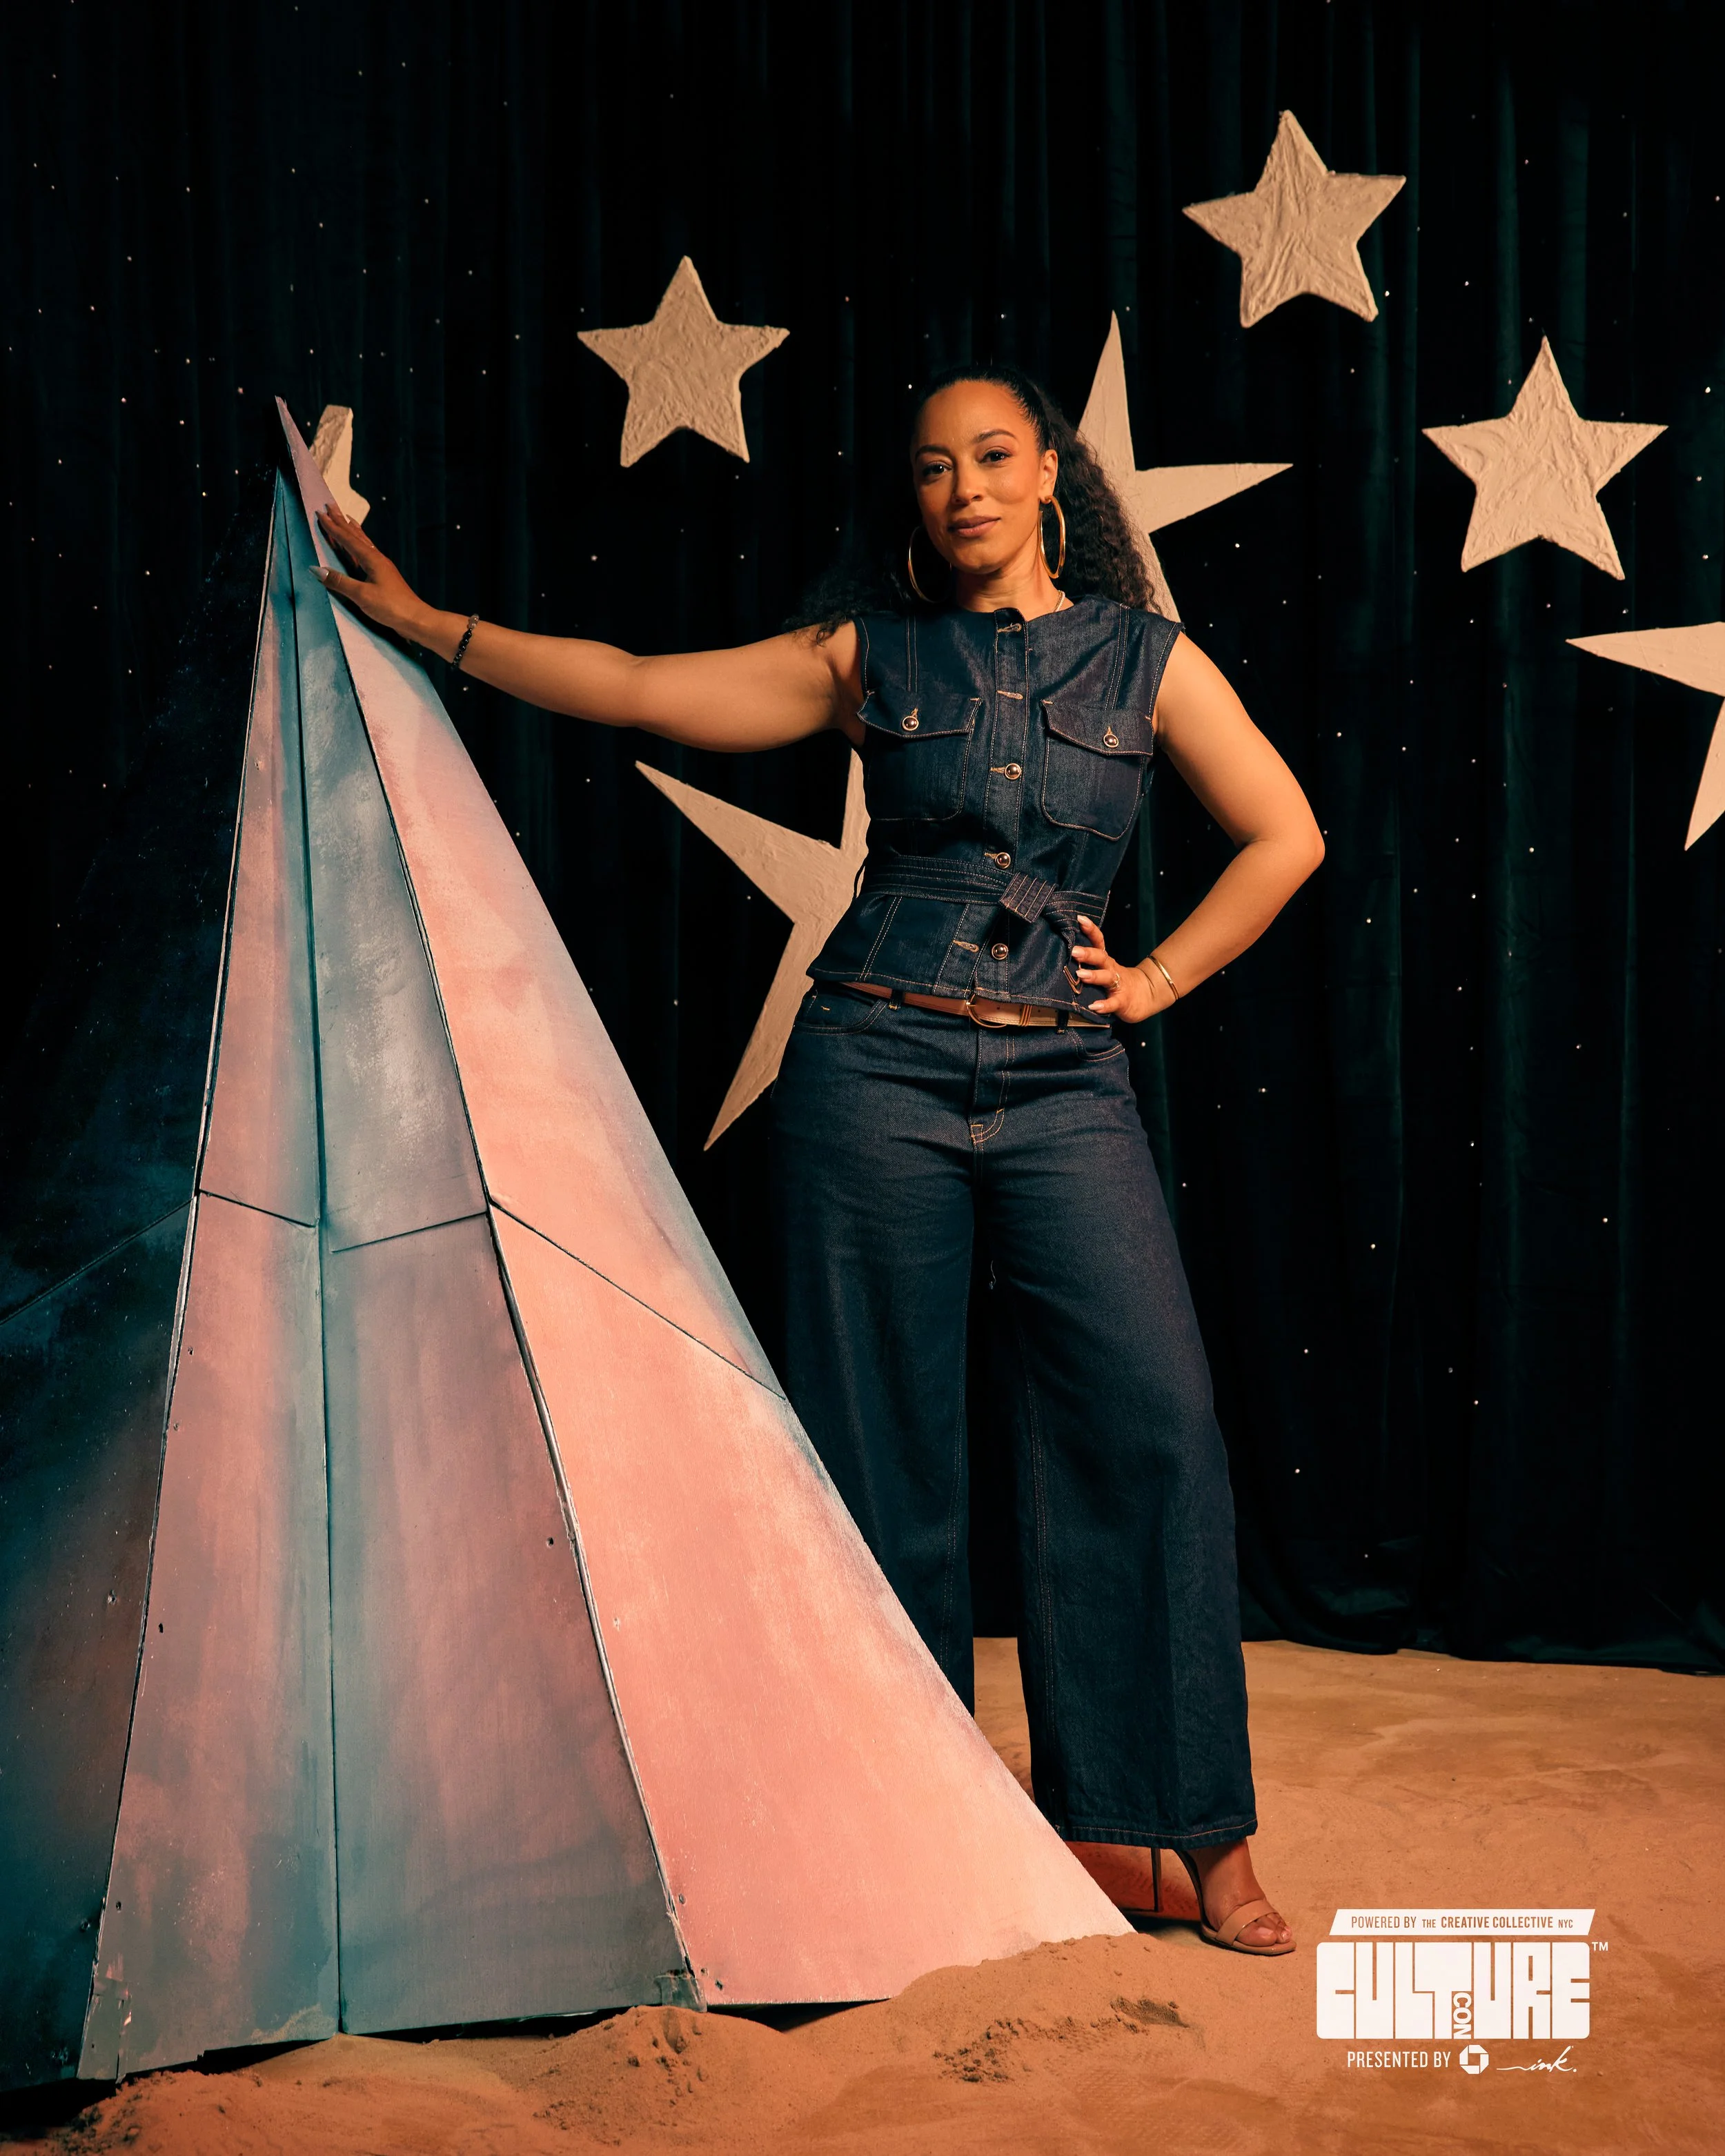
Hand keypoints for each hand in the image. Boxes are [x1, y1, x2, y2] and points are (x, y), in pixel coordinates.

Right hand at [314, 502, 426, 637]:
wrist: (416, 619)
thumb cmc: (391, 607)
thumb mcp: (362, 595)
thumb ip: (339, 582)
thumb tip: (317, 570)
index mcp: (371, 560)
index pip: (347, 539)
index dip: (332, 527)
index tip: (320, 513)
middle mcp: (378, 559)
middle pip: (356, 536)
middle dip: (341, 521)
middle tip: (330, 506)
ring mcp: (383, 567)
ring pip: (364, 542)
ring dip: (352, 530)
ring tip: (346, 519)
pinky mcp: (385, 576)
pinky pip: (369, 553)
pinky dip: (361, 545)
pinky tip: (361, 547)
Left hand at [1072, 914, 1171, 1022]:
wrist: (1145, 996)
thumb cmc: (1117, 982)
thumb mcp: (1104, 969)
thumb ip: (1088, 964)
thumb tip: (1061, 953)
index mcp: (1106, 961)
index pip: (1099, 942)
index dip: (1091, 930)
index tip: (1080, 919)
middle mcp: (1111, 969)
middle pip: (1101, 958)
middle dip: (1088, 954)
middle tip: (1074, 951)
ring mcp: (1118, 985)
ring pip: (1107, 978)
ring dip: (1094, 976)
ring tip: (1080, 975)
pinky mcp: (1122, 1002)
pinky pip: (1113, 1003)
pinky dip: (1104, 1005)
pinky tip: (1094, 1006)